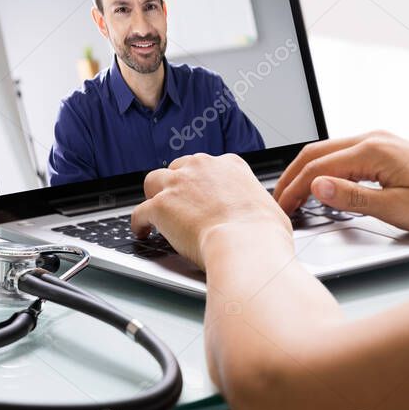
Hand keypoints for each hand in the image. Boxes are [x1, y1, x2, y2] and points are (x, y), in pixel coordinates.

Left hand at [131, 153, 291, 268]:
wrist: (245, 244)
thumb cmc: (263, 233)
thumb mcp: (269, 208)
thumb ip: (256, 206)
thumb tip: (262, 217)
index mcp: (230, 165)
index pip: (208, 166)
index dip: (202, 182)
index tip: (201, 194)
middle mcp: (201, 167)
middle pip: (178, 168)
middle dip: (176, 184)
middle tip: (178, 203)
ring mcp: (178, 185)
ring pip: (153, 181)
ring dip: (154, 195)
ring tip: (155, 212)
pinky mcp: (160, 206)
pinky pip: (140, 211)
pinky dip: (139, 222)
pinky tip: (142, 231)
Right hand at [272, 130, 408, 233]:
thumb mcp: (395, 209)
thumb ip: (351, 197)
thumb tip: (316, 186)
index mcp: (372, 150)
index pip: (317, 168)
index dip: (293, 190)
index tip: (280, 210)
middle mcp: (373, 139)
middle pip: (316, 153)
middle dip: (292, 178)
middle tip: (279, 203)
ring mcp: (381, 142)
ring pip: (329, 152)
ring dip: (308, 172)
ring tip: (294, 196)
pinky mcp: (388, 150)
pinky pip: (346, 155)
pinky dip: (327, 170)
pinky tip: (323, 186)